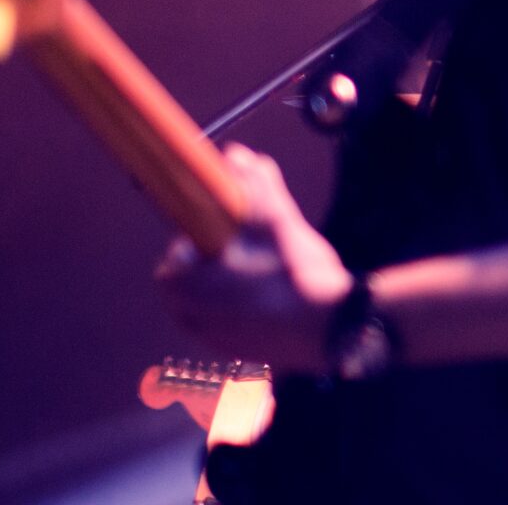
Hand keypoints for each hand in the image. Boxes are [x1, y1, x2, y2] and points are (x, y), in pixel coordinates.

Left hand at [157, 144, 353, 371]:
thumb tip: (237, 154)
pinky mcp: (237, 353)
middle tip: (253, 250)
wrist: (331, 329)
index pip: (176, 254)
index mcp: (182, 286)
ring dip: (233, 287)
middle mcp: (188, 318)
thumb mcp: (276, 221)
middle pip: (195, 280)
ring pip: (213, 303)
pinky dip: (248, 310)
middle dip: (219, 262)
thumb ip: (254, 186)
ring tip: (270, 273)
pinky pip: (232, 324)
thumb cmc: (295, 274)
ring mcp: (212, 340)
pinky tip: (278, 299)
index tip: (230, 230)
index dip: (203, 237)